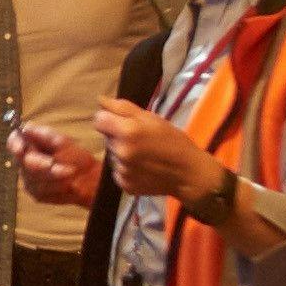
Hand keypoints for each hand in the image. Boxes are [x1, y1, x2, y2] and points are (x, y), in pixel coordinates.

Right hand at [10, 116, 105, 207]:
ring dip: (53, 176)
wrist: (88, 180)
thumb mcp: (63, 142)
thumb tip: (26, 128)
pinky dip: (55, 186)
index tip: (21, 149)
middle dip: (42, 164)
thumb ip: (44, 135)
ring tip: (69, 173)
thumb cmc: (76, 158)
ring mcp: (28, 179)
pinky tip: (66, 184)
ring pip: (33, 178)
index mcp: (30, 145)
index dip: (15, 144)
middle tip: (57, 164)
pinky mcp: (35, 194)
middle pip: (24, 162)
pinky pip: (40, 190)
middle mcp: (25, 163)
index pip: (13, 142)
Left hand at [93, 97, 221, 210]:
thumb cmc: (172, 140)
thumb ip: (123, 108)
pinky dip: (126, 169)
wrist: (187, 173)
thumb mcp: (151, 118)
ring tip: (143, 154)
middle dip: (118, 136)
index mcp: (128, 131)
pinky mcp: (124, 184)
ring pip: (112, 155)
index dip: (109, 119)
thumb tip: (100, 100)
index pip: (99, 120)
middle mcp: (121, 152)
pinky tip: (142, 167)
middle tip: (140, 139)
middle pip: (106, 138)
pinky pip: (117, 171)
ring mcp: (122, 170)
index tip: (122, 122)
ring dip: (121, 153)